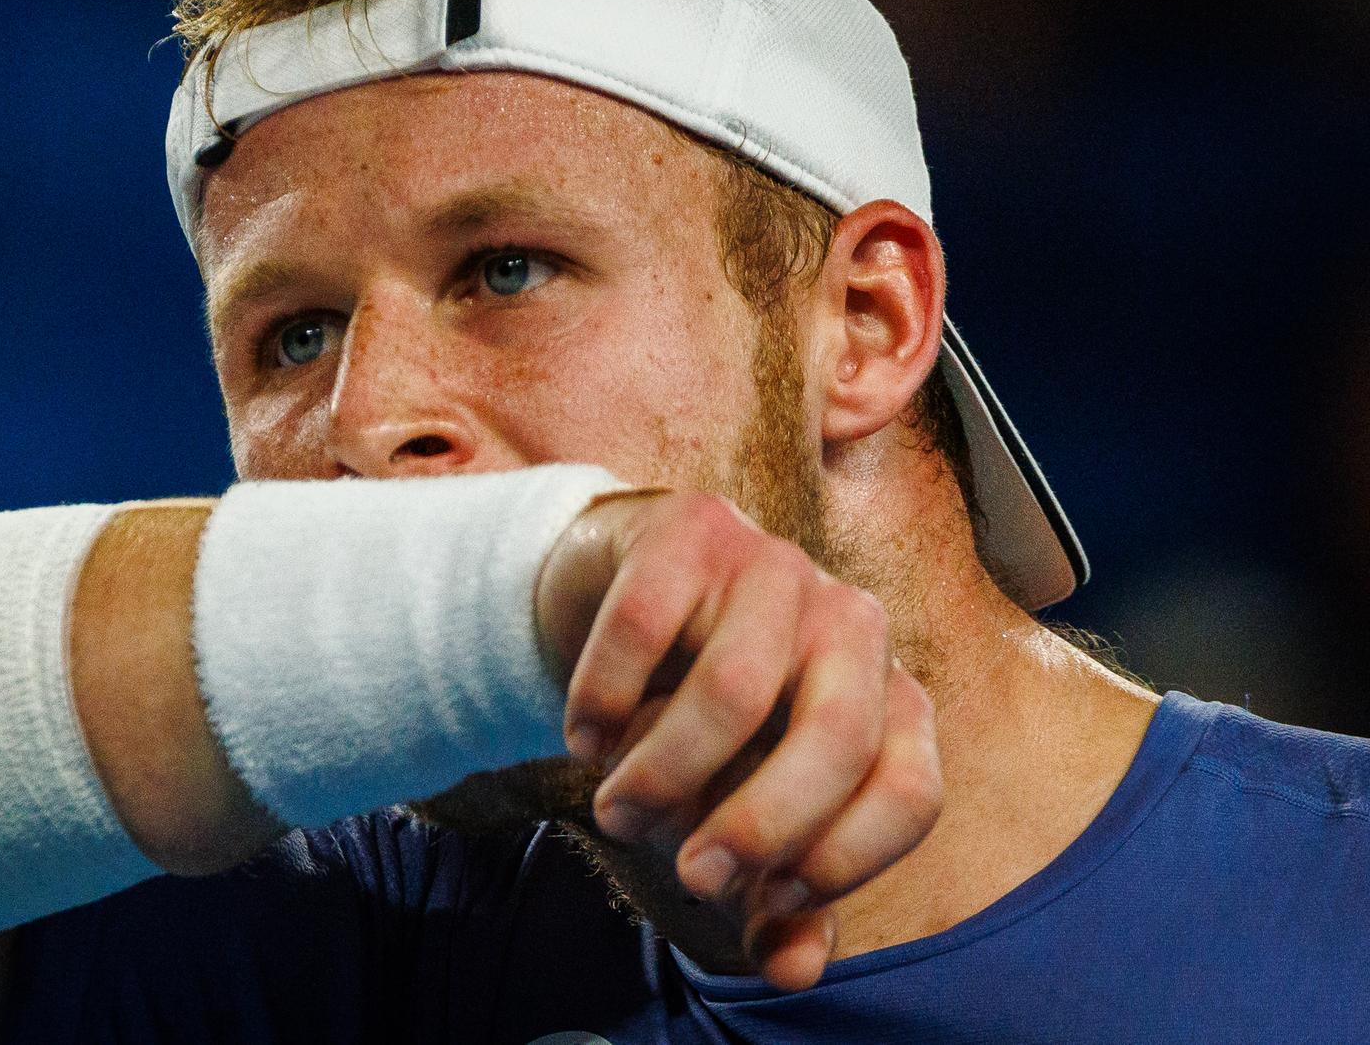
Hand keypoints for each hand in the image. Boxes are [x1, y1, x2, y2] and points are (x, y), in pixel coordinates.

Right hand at [534, 489, 942, 990]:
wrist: (630, 587)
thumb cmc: (705, 718)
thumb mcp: (743, 807)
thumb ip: (778, 894)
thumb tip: (795, 968)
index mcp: (889, 699)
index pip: (911, 790)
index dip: (845, 860)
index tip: (767, 904)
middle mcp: (852, 624)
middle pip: (837, 735)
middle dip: (757, 825)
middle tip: (689, 877)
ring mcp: (777, 565)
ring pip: (732, 687)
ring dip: (660, 771)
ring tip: (613, 810)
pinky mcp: (696, 526)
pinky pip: (645, 625)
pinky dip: (603, 698)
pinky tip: (583, 734)